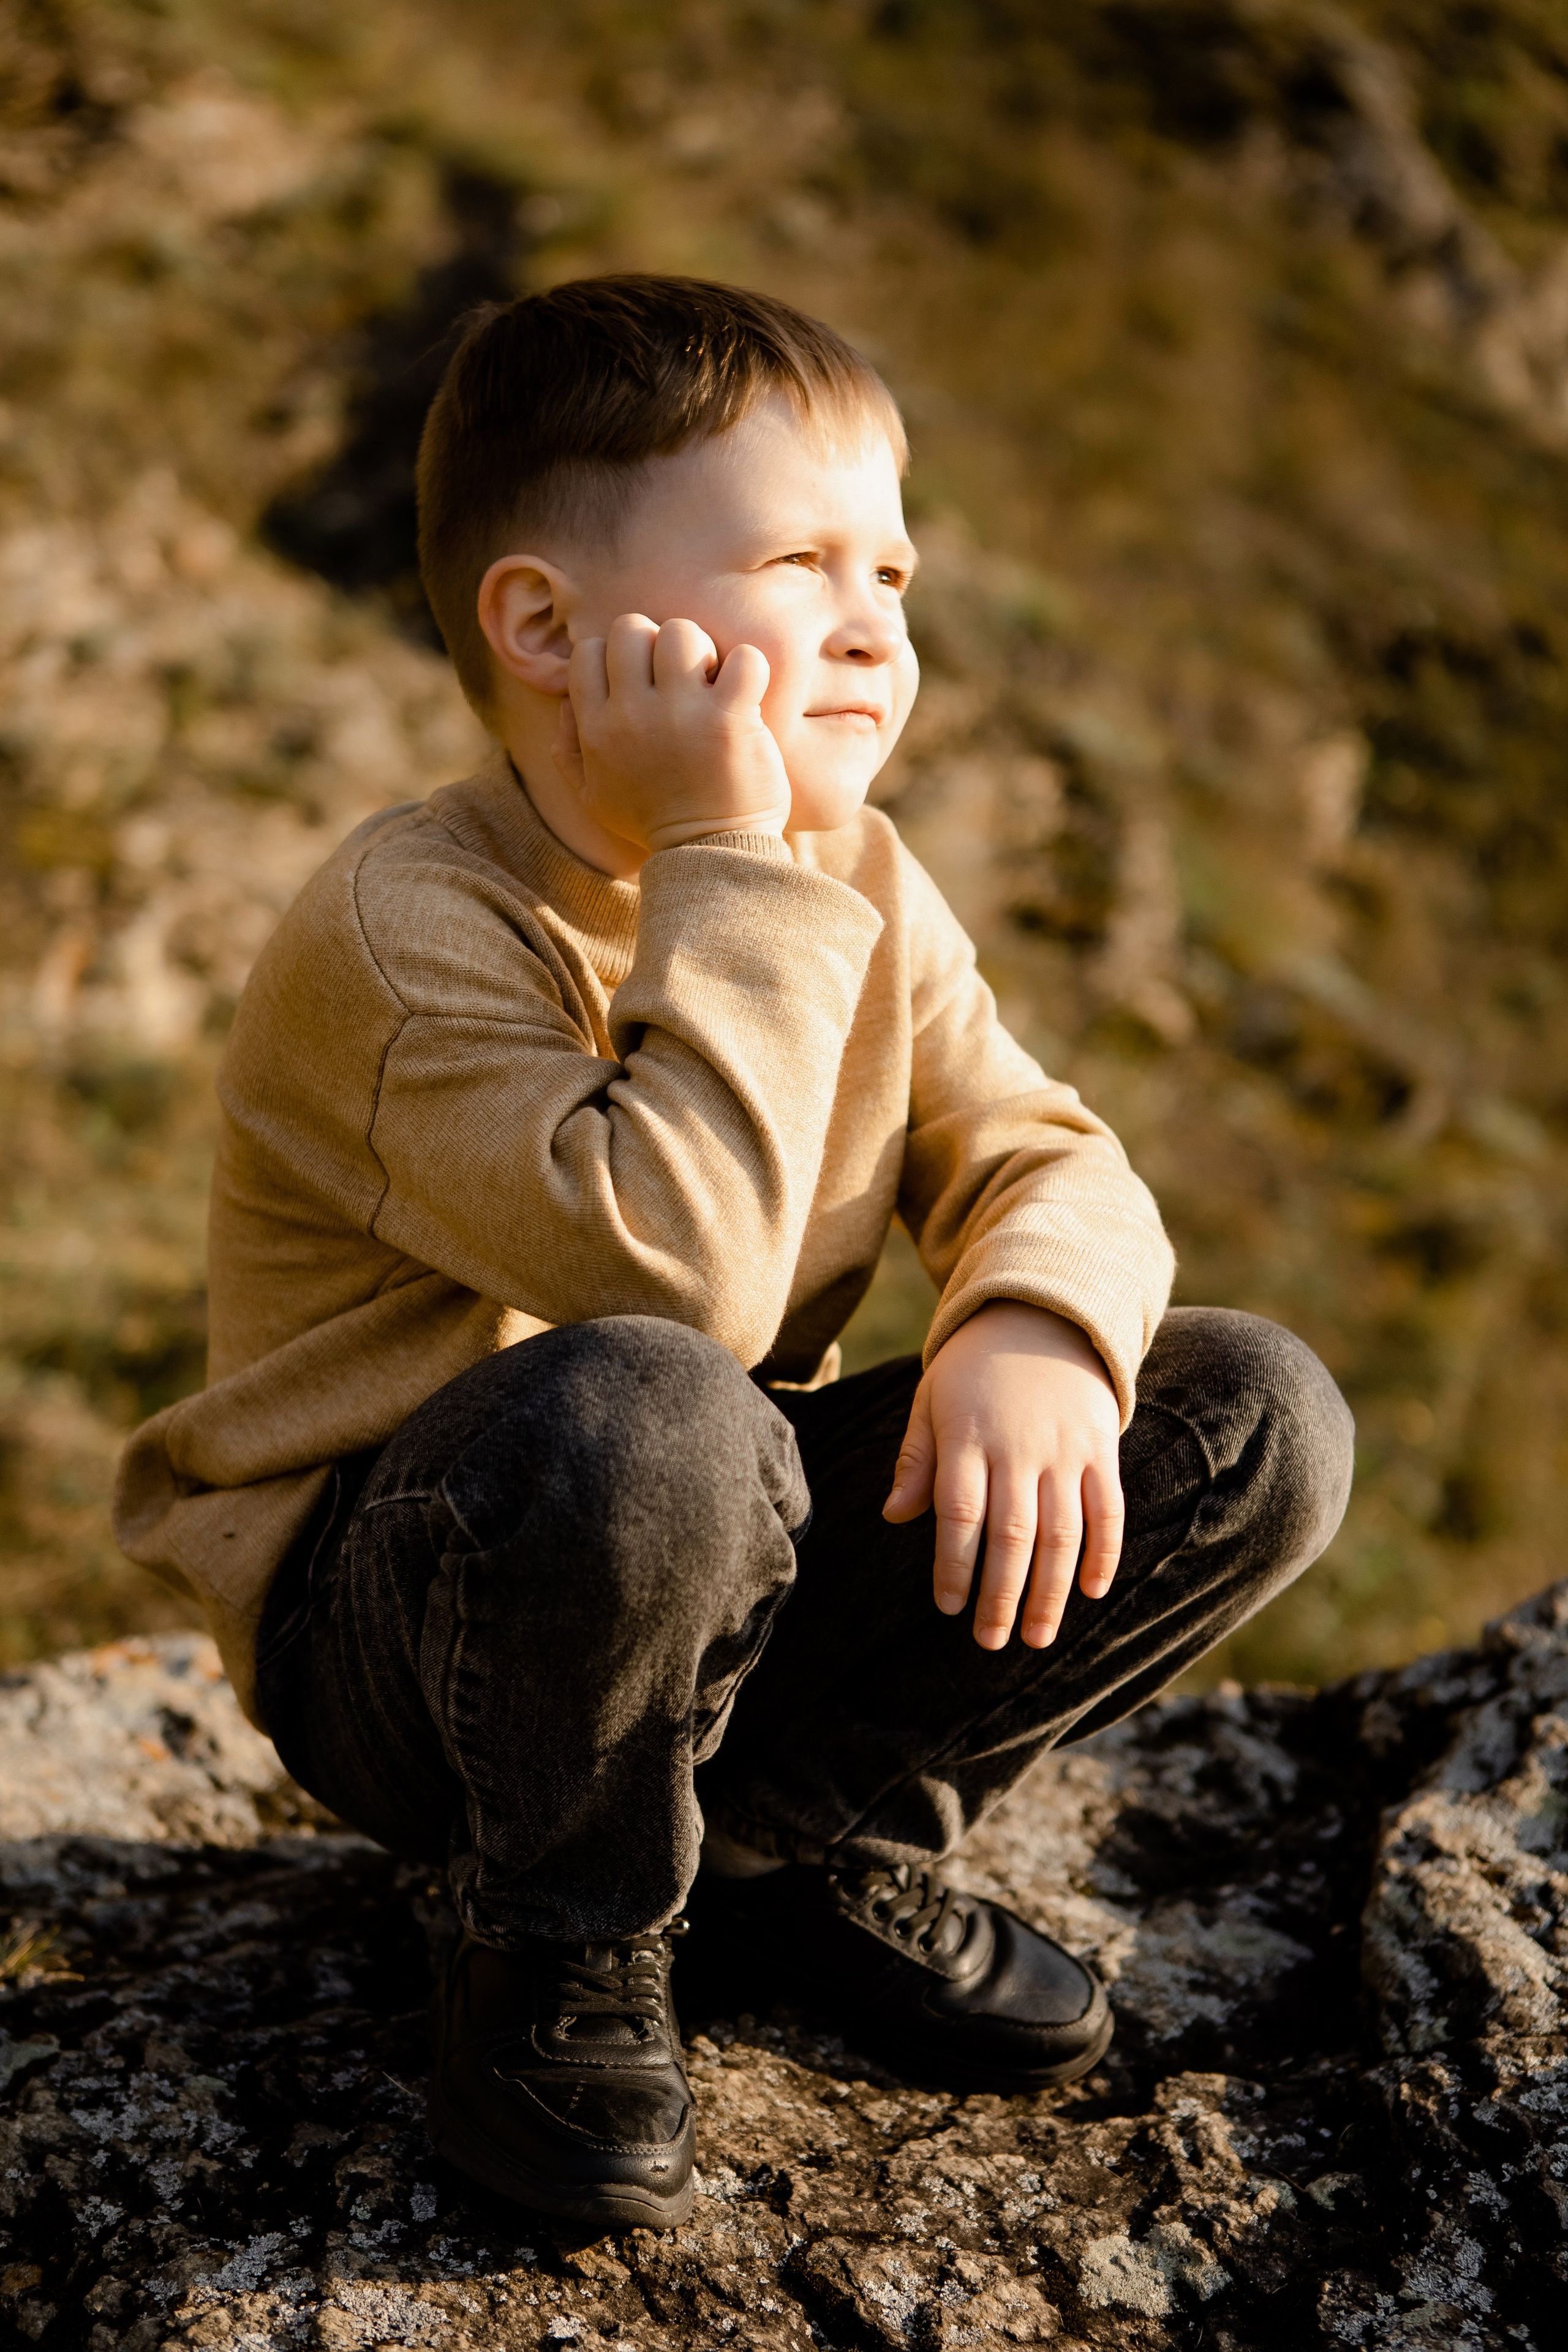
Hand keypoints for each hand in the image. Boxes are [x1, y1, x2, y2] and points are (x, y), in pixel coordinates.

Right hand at [553, 612, 792, 853]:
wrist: (708, 856)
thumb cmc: (652, 822)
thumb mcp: (592, 795)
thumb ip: (568, 748)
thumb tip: (567, 700)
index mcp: (597, 727)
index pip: (590, 649)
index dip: (617, 655)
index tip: (641, 682)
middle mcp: (633, 714)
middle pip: (633, 628)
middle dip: (657, 644)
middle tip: (679, 680)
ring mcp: (683, 714)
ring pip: (682, 634)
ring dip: (703, 652)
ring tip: (712, 687)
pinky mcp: (731, 720)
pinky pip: (743, 659)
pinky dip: (749, 668)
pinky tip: (746, 695)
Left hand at [882, 1302, 1124, 1648]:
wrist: (1042, 1314)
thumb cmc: (974, 1368)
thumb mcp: (932, 1400)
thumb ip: (916, 1460)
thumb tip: (893, 1518)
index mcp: (968, 1437)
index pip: (959, 1514)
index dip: (954, 1565)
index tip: (948, 1607)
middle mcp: (1018, 1447)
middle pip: (1011, 1534)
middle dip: (1001, 1595)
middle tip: (991, 1641)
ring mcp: (1064, 1449)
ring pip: (1061, 1531)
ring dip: (1051, 1590)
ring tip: (1039, 1636)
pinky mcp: (1099, 1448)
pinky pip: (1108, 1508)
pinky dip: (1104, 1551)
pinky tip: (1092, 1590)